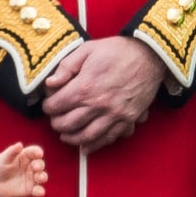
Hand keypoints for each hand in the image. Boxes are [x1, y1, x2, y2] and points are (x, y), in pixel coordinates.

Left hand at [0, 142, 46, 196]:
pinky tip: (39, 192)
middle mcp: (31, 166)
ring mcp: (32, 178)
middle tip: (35, 167)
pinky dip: (40, 191)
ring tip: (40, 178)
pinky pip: (38, 190)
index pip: (34, 151)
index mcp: (25, 156)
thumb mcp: (3, 159)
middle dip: (40, 165)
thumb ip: (12, 152)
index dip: (38, 152)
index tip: (39, 154)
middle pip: (40, 164)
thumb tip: (20, 144)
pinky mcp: (31, 190)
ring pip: (42, 176)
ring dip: (43, 177)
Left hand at [41, 37, 166, 152]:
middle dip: (57, 124)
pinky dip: (96, 145)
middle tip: (54, 121)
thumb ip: (66, 67)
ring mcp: (114, 115)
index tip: (47, 105)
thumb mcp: (87, 50)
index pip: (58, 105)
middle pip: (70, 124)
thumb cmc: (116, 51)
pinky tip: (86, 146)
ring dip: (73, 139)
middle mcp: (99, 105)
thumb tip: (50, 83)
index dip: (48, 107)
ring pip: (88, 136)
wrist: (147, 56)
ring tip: (65, 136)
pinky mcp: (127, 119)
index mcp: (85, 86)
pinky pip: (109, 138)